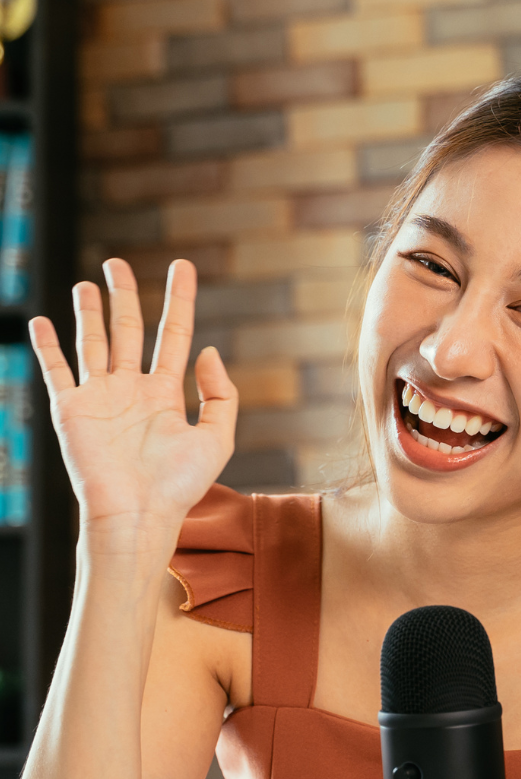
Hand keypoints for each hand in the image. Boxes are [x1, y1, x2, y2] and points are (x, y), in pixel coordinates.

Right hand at [30, 258, 237, 535]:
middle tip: (117, 262)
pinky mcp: (71, 410)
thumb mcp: (217, 440)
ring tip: (87, 284)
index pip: (173, 334)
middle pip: (127, 330)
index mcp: (166, 395)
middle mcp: (131, 391)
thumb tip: (207, 350)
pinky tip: (41, 321)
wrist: (137, 516)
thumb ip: (220, 395)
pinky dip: (47, 346)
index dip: (179, 299)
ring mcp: (100, 398)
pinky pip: (56, 370)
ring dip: (88, 312)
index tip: (183, 266)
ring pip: (92, 343)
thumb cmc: (179, 488)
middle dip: (124, 295)